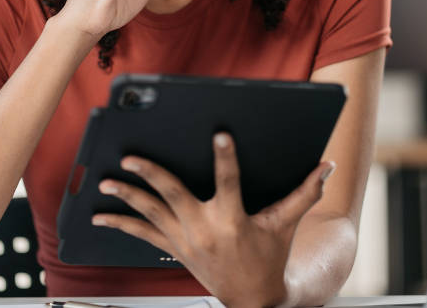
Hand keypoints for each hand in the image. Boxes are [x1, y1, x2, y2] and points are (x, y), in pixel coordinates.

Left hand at [92, 133, 335, 307]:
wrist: (252, 299)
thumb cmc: (269, 257)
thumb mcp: (286, 224)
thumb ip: (305, 193)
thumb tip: (325, 166)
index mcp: (233, 220)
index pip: (229, 181)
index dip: (226, 156)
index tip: (219, 134)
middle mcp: (204, 229)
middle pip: (172, 195)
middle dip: (150, 173)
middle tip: (131, 156)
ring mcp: (185, 240)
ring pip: (151, 213)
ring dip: (126, 197)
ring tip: (107, 181)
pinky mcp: (173, 249)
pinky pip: (143, 235)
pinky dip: (121, 223)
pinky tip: (102, 215)